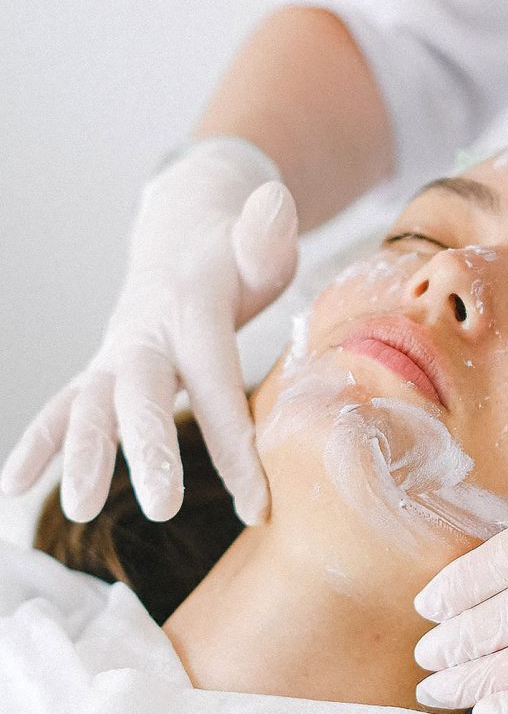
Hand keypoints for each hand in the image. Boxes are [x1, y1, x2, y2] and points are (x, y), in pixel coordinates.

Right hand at [1, 138, 297, 524]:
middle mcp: (147, 335)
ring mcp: (117, 354)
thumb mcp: (259, 244)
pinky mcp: (102, 370)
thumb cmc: (236, 256)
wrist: (184, 234)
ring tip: (78, 511)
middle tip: (163, 508)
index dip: (238, 448)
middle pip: (142, 395)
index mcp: (195, 313)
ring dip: (83, 456)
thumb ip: (265, 235)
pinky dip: (38, 442)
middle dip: (149, 451)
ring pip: (92, 406)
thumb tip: (276, 202)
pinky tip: (11, 487)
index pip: (218, 386)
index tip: (257, 506)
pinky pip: (65, 407)